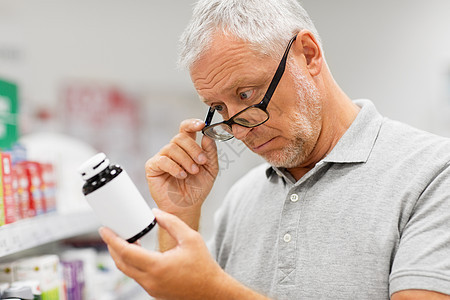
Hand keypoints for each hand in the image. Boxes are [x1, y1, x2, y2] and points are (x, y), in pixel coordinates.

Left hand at [99, 208, 226, 299]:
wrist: (211, 290)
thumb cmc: (203, 266)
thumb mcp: (191, 238)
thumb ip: (171, 223)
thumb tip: (155, 213)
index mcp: (157, 266)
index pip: (126, 252)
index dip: (112, 239)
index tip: (104, 229)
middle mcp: (150, 280)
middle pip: (121, 263)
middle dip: (112, 247)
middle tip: (109, 232)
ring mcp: (151, 288)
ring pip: (127, 271)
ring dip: (121, 256)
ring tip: (122, 240)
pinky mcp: (154, 291)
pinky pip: (136, 276)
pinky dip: (131, 263)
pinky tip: (136, 252)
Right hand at [145, 119, 217, 216]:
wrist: (188, 207)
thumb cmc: (197, 189)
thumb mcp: (211, 169)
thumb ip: (210, 152)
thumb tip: (207, 136)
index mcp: (187, 148)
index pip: (186, 129)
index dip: (193, 123)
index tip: (202, 125)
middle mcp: (173, 150)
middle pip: (180, 137)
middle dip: (193, 149)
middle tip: (201, 162)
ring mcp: (162, 157)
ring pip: (172, 148)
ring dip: (186, 160)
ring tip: (192, 172)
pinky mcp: (153, 167)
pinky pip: (162, 160)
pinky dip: (174, 167)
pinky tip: (181, 175)